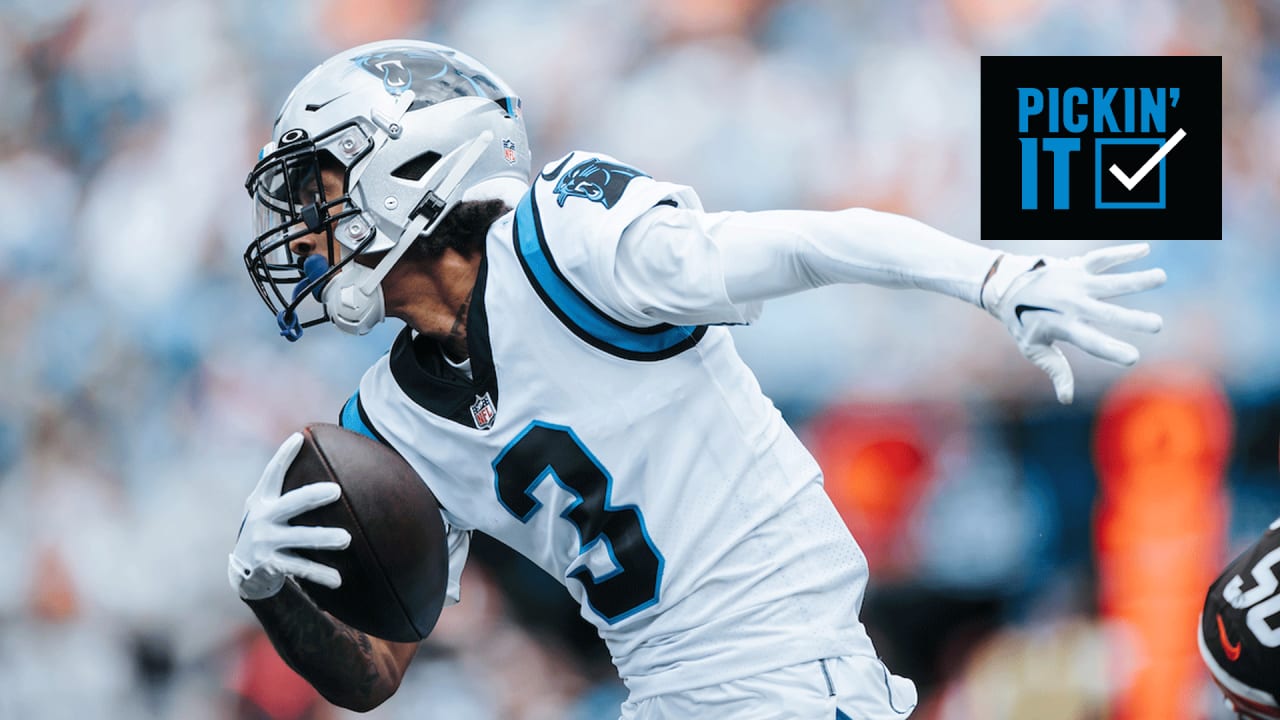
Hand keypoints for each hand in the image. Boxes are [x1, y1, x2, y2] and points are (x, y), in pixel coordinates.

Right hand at [228, 433, 351, 599]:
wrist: (244, 572)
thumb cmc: (266, 530)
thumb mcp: (267, 508)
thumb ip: (285, 491)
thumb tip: (311, 456)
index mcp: (262, 500)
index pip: (272, 473)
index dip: (283, 455)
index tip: (298, 438)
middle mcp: (262, 519)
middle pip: (291, 504)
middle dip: (312, 496)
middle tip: (336, 490)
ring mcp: (265, 542)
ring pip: (300, 539)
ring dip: (324, 538)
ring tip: (346, 539)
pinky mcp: (271, 565)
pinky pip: (301, 568)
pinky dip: (320, 574)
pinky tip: (338, 579)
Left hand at [982, 243, 1165, 404]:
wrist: (1006, 286)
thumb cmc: (1024, 323)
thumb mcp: (1034, 349)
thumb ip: (1055, 370)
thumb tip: (1066, 399)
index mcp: (1062, 326)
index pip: (1090, 342)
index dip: (1110, 350)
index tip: (1132, 358)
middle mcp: (1071, 304)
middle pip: (1105, 313)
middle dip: (1131, 319)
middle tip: (1157, 325)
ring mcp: (1075, 283)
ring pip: (1109, 281)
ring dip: (1135, 279)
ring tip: (1160, 277)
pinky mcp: (1077, 267)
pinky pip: (1101, 258)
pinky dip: (1121, 253)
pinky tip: (1145, 249)